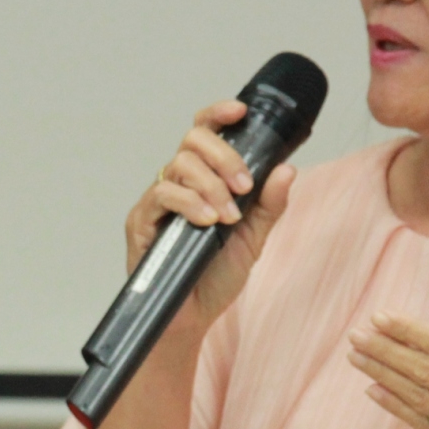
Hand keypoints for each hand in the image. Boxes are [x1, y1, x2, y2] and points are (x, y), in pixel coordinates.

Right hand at [126, 100, 295, 332]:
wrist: (191, 318)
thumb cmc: (216, 278)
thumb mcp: (253, 239)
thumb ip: (269, 205)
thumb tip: (287, 168)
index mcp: (202, 180)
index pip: (204, 133)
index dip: (219, 114)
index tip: (240, 110)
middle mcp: (177, 184)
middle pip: (192, 140)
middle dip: (224, 157)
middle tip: (244, 186)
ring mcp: (157, 201)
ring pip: (179, 164)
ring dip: (211, 185)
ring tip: (228, 216)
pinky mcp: (141, 222)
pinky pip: (162, 195)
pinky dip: (190, 203)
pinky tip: (207, 222)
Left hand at [348, 312, 428, 428]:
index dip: (408, 331)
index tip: (379, 318)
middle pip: (426, 370)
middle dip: (386, 350)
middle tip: (356, 335)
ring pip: (419, 398)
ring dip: (383, 375)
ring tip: (357, 357)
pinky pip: (423, 426)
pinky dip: (396, 406)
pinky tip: (374, 389)